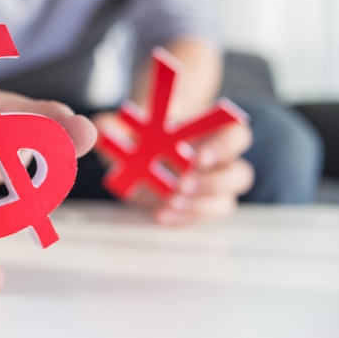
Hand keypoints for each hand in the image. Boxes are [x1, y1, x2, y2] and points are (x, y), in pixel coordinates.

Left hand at [93, 112, 253, 224]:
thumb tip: (101, 125)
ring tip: (170, 201)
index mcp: (213, 132)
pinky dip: (183, 218)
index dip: (223, 147)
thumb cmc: (143, 131)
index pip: (237, 136)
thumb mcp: (128, 123)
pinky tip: (161, 215)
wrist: (142, 150)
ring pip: (226, 202)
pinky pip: (202, 218)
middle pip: (240, 174)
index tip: (196, 157)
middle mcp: (221, 162)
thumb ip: (118, 123)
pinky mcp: (198, 206)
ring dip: (200, 205)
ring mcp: (213, 187)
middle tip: (181, 184)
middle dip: (213, 182)